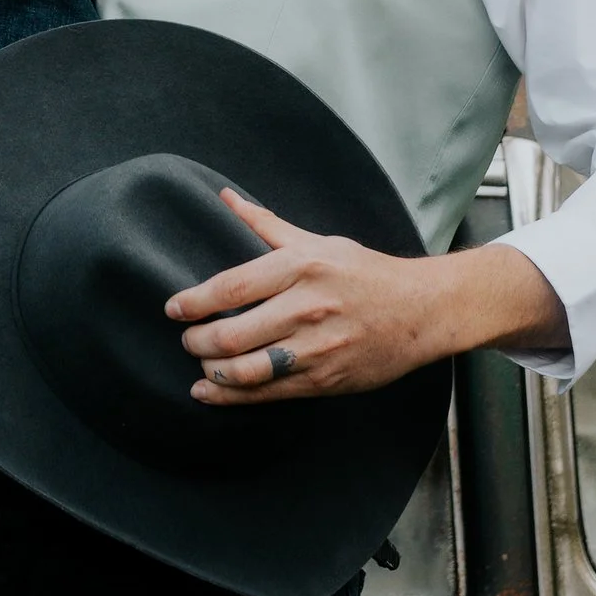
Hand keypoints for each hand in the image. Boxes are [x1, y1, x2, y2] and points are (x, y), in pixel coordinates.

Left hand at [169, 195, 564, 403]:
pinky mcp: (326, 379)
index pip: (232, 287)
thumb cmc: (366, 272)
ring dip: (213, 370)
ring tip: (200, 363)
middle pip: (234, 332)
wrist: (422, 311)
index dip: (194, 301)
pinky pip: (270, 393)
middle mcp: (307, 308)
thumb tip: (226, 198)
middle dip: (197, 340)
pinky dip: (233, 397)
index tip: (172, 307)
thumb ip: (266, 225)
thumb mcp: (318, 241)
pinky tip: (210, 392)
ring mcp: (318, 348)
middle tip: (186, 339)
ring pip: (248, 369)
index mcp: (302, 268)